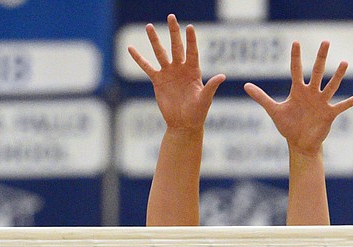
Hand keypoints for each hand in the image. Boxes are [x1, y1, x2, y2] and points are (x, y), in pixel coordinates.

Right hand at [128, 14, 224, 130]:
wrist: (183, 124)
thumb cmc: (198, 112)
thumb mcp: (205, 99)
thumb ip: (211, 87)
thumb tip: (222, 76)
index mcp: (193, 70)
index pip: (192, 51)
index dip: (191, 40)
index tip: (189, 27)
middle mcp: (180, 68)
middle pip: (176, 46)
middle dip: (173, 32)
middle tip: (171, 17)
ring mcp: (168, 73)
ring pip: (160, 53)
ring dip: (154, 40)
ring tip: (149, 26)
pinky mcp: (157, 81)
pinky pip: (146, 67)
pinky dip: (139, 58)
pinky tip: (130, 48)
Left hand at [245, 41, 352, 155]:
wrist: (300, 143)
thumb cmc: (288, 126)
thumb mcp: (274, 111)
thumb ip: (261, 98)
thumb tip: (246, 86)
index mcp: (298, 91)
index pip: (296, 70)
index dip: (295, 57)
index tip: (296, 42)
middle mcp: (311, 93)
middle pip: (317, 72)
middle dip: (320, 58)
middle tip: (325, 41)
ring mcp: (321, 102)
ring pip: (331, 86)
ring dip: (338, 76)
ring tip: (344, 63)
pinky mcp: (329, 114)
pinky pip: (341, 106)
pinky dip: (349, 102)